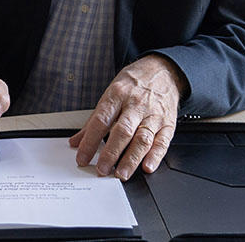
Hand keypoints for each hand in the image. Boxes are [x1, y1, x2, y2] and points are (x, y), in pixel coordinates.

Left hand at [69, 55, 187, 179]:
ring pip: (142, 139)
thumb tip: (76, 142)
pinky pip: (162, 141)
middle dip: (111, 153)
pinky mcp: (168, 123)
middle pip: (122, 131)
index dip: (90, 141)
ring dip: (132, 159)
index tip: (82, 158)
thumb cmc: (134, 84)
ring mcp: (153, 114)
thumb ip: (94, 120)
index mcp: (117, 95)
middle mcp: (136, 105)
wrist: (163, 70)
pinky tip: (147, 166)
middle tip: (102, 169)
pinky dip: (155, 156)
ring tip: (121, 174)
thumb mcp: (111, 93)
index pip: (101, 121)